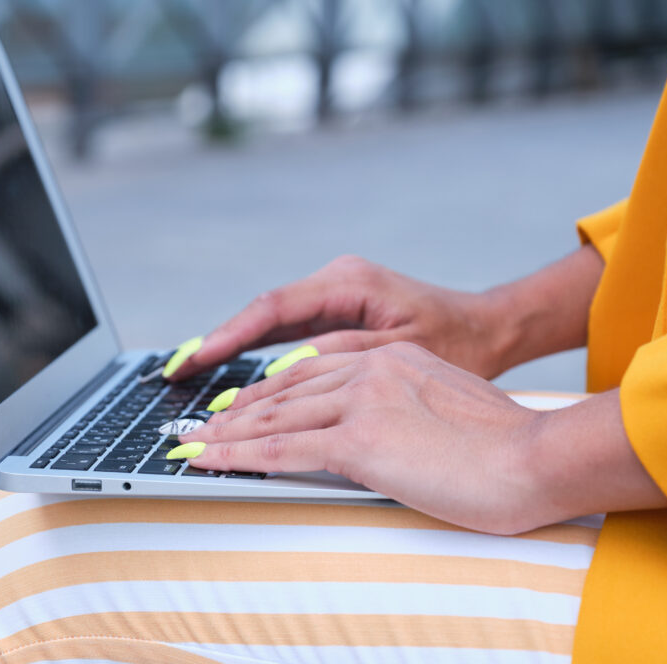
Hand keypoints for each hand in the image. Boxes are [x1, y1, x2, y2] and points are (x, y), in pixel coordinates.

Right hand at [171, 255, 509, 379]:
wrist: (490, 330)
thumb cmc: (457, 342)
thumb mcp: (402, 355)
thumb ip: (341, 359)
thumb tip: (279, 373)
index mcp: (349, 283)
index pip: (273, 310)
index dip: (228, 338)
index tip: (194, 361)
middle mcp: (335, 283)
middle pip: (262, 315)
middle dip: (218, 345)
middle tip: (175, 373)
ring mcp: (334, 297)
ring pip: (270, 325)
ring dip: (233, 351)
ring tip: (190, 376)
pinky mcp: (337, 315)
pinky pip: (287, 334)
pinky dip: (258, 355)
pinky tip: (231, 375)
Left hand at [181, 342, 546, 533]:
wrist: (541, 457)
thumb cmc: (509, 447)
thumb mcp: (448, 411)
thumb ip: (406, 411)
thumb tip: (381, 437)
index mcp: (394, 359)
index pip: (314, 368)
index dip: (271, 389)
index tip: (243, 404)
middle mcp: (373, 369)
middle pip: (287, 389)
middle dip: (239, 410)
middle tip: (203, 425)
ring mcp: (365, 401)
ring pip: (278, 416)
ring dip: (229, 432)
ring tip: (195, 444)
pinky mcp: (362, 439)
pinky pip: (285, 448)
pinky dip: (240, 455)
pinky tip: (211, 460)